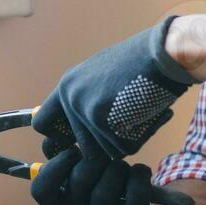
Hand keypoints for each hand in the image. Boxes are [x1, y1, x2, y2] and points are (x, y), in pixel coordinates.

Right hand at [29, 148, 161, 204]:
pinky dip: (139, 177)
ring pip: (106, 190)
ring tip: (119, 166)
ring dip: (117, 168)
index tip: (73, 152)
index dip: (57, 165)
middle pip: (80, 179)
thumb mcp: (68, 178)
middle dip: (95, 158)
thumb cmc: (89, 191)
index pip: (42, 190)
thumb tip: (53, 135)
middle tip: (103, 155)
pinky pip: (135, 197)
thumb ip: (57, 155)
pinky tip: (138, 171)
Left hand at [33, 16, 196, 159]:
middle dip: (104, 143)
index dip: (59, 138)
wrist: (163, 53)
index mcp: (67, 86)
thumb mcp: (101, 75)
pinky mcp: (104, 123)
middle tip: (124, 126)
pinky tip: (146, 114)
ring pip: (102, 151)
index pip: (42, 124)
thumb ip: (87, 98)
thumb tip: (82, 128)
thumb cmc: (141, 63)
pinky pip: (122, 149)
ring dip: (123, 140)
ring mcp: (85, 112)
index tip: (76, 141)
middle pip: (80, 147)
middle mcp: (71, 99)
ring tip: (137, 113)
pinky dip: (139, 138)